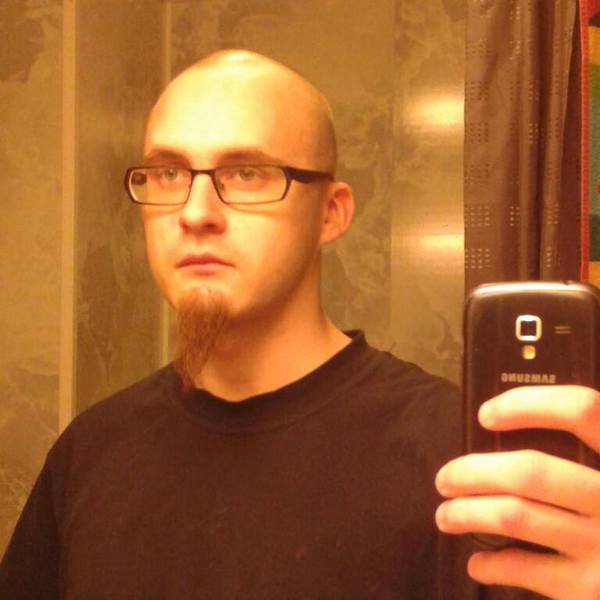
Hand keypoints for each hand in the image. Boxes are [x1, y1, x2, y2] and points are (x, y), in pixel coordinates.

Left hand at [435, 385, 599, 598]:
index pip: (582, 410)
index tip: (485, 415)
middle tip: (445, 479)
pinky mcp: (592, 591)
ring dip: (467, 513)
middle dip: (473, 472)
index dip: (527, 405)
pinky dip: (492, 564)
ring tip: (446, 515)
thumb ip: (579, 457)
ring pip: (516, 515)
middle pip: (530, 471)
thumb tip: (505, 434)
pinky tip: (479, 563)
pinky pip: (525, 568)